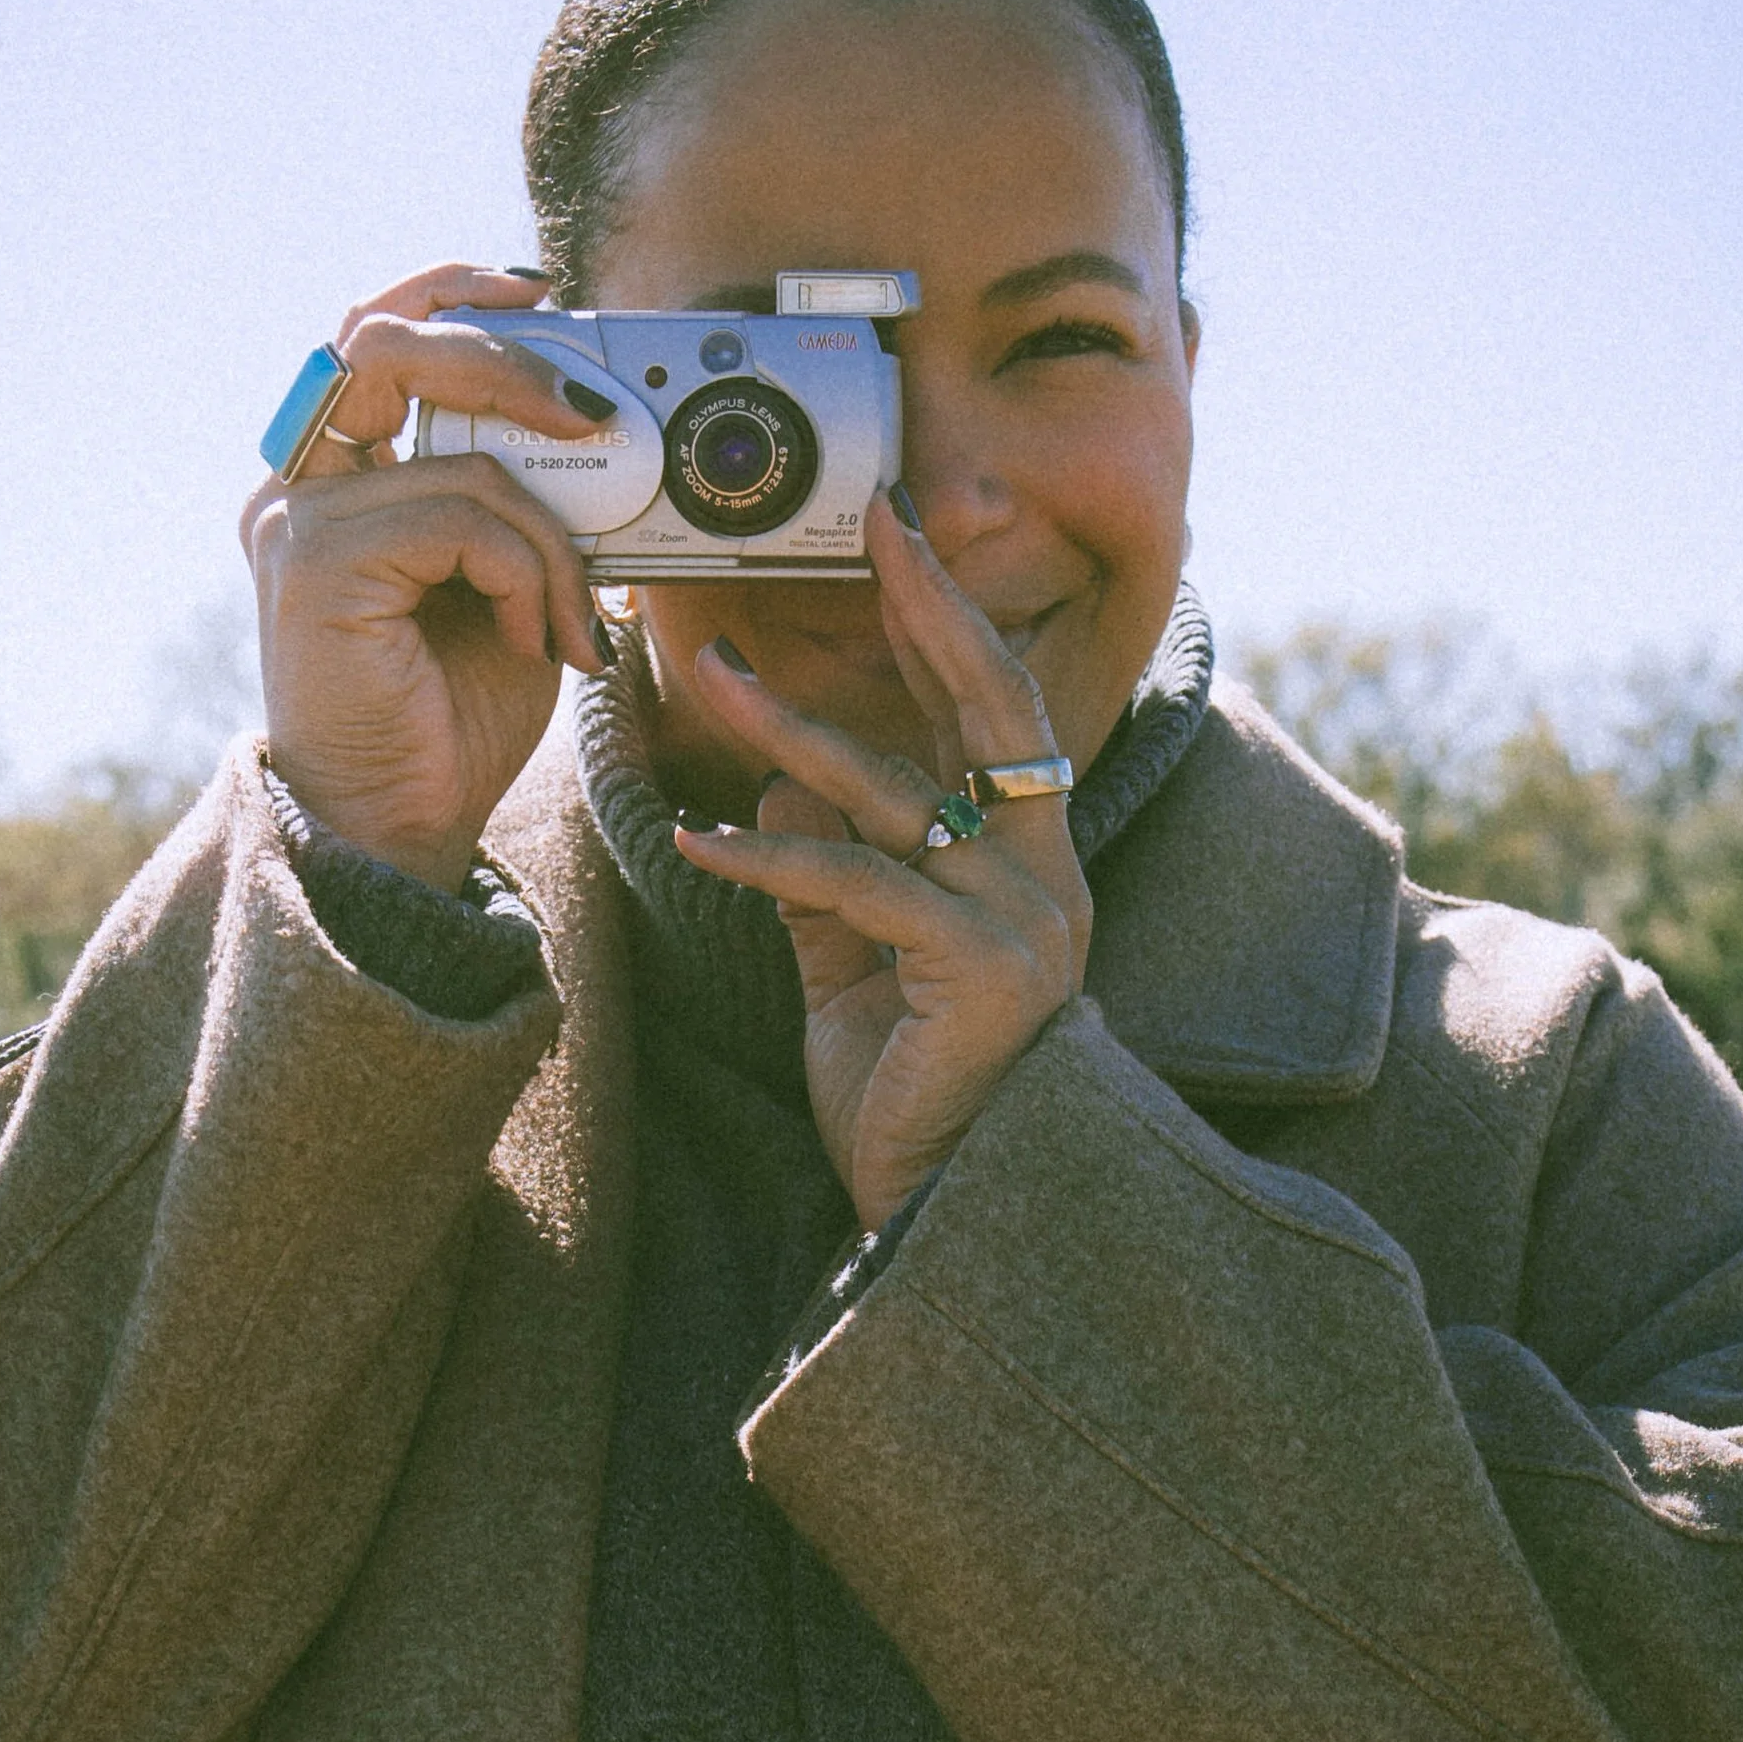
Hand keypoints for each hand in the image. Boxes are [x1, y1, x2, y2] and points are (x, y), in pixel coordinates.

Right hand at [240, 265, 612, 888]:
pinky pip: (466, 522)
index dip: (453, 291)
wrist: (404, 826)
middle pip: (386, 343)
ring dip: (552, 542)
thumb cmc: (452, 716)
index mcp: (336, 480)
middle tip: (592, 413)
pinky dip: (527, 579)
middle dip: (504, 357)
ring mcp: (297, 520)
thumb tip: (601, 433)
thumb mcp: (510, 586)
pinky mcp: (317, 561)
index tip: (541, 294)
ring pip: (466, 463)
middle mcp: (300, 488)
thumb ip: (526, 504)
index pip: (376, 337)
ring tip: (567, 621)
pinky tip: (531, 643)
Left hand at [672, 497, 1092, 1227]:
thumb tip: (776, 780)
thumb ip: (830, 880)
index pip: (993, 713)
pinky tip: (696, 840)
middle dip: (929, 606)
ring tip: (709, 677)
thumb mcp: (857, 971)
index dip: (946, 621)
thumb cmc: (911, 1098)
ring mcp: (1024, 920)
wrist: (943, 1221)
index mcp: (1030, 864)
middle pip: (991, 707)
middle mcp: (1046, 877)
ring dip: (791, 729)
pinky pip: (857, 886)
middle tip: (873, 520)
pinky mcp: (979, 969)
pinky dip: (768, 856)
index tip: (893, 541)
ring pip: (897, 792)